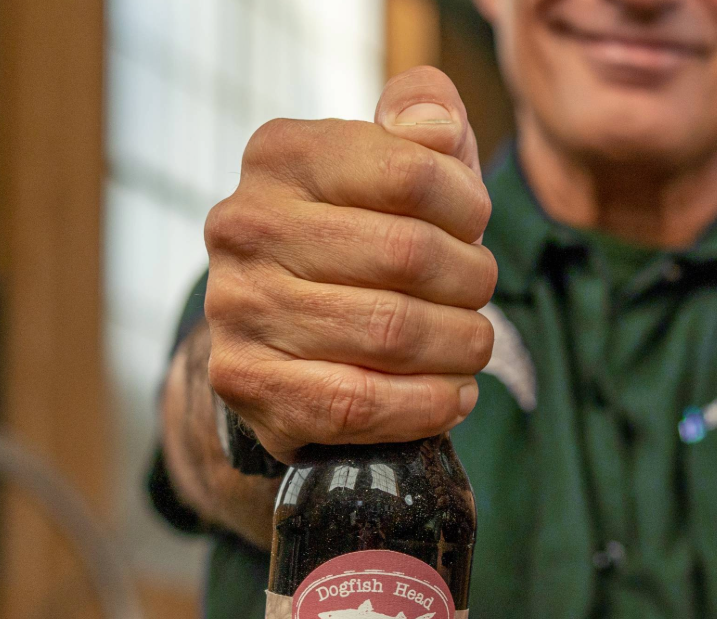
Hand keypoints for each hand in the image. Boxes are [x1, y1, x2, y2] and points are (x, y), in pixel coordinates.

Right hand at [202, 67, 497, 461]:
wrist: (278, 335)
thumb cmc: (359, 235)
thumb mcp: (395, 159)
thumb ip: (424, 115)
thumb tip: (437, 125)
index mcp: (281, 155)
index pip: (411, 170)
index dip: (468, 207)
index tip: (475, 228)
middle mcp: (244, 224)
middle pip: (409, 254)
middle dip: (471, 281)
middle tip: (479, 294)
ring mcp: (237, 306)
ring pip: (392, 331)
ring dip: (460, 346)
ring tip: (472, 345)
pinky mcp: (245, 382)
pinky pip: (360, 403)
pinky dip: (427, 405)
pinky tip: (453, 394)